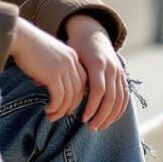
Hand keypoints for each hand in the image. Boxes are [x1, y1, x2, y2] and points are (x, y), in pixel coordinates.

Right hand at [9, 18, 87, 122]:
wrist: (18, 36)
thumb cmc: (26, 45)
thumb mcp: (45, 56)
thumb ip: (50, 68)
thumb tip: (44, 84)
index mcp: (71, 55)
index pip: (82, 80)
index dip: (77, 94)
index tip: (68, 104)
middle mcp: (71, 61)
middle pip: (78, 90)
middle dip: (71, 106)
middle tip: (61, 115)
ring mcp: (63, 68)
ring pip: (69, 97)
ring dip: (61, 110)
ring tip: (51, 117)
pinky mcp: (53, 75)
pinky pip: (59, 98)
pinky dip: (54, 107)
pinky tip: (47, 110)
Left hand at [62, 14, 129, 131]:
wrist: (93, 33)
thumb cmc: (77, 47)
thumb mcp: (69, 56)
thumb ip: (59, 72)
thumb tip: (37, 83)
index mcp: (98, 64)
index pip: (98, 90)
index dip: (92, 107)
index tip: (83, 119)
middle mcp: (111, 68)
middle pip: (111, 98)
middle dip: (101, 115)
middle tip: (91, 128)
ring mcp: (119, 72)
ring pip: (120, 99)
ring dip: (111, 116)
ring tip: (99, 126)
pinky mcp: (123, 76)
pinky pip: (125, 96)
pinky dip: (120, 109)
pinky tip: (111, 119)